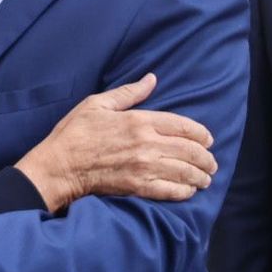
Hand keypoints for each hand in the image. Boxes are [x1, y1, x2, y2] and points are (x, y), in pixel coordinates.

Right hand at [15, 73, 216, 211]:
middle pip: (189, 150)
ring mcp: (144, 167)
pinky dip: (184, 192)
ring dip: (200, 176)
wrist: (59, 166)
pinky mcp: (137, 187)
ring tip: (205, 179)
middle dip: (206, 158)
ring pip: (184, 172)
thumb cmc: (75, 132)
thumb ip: (129, 92)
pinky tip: (189, 191)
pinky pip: (170, 191)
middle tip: (211, 163)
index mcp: (140, 120)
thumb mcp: (98, 103)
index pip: (183, 126)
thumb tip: (152, 78)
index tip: (208, 140)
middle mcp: (147, 144)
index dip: (201, 134)